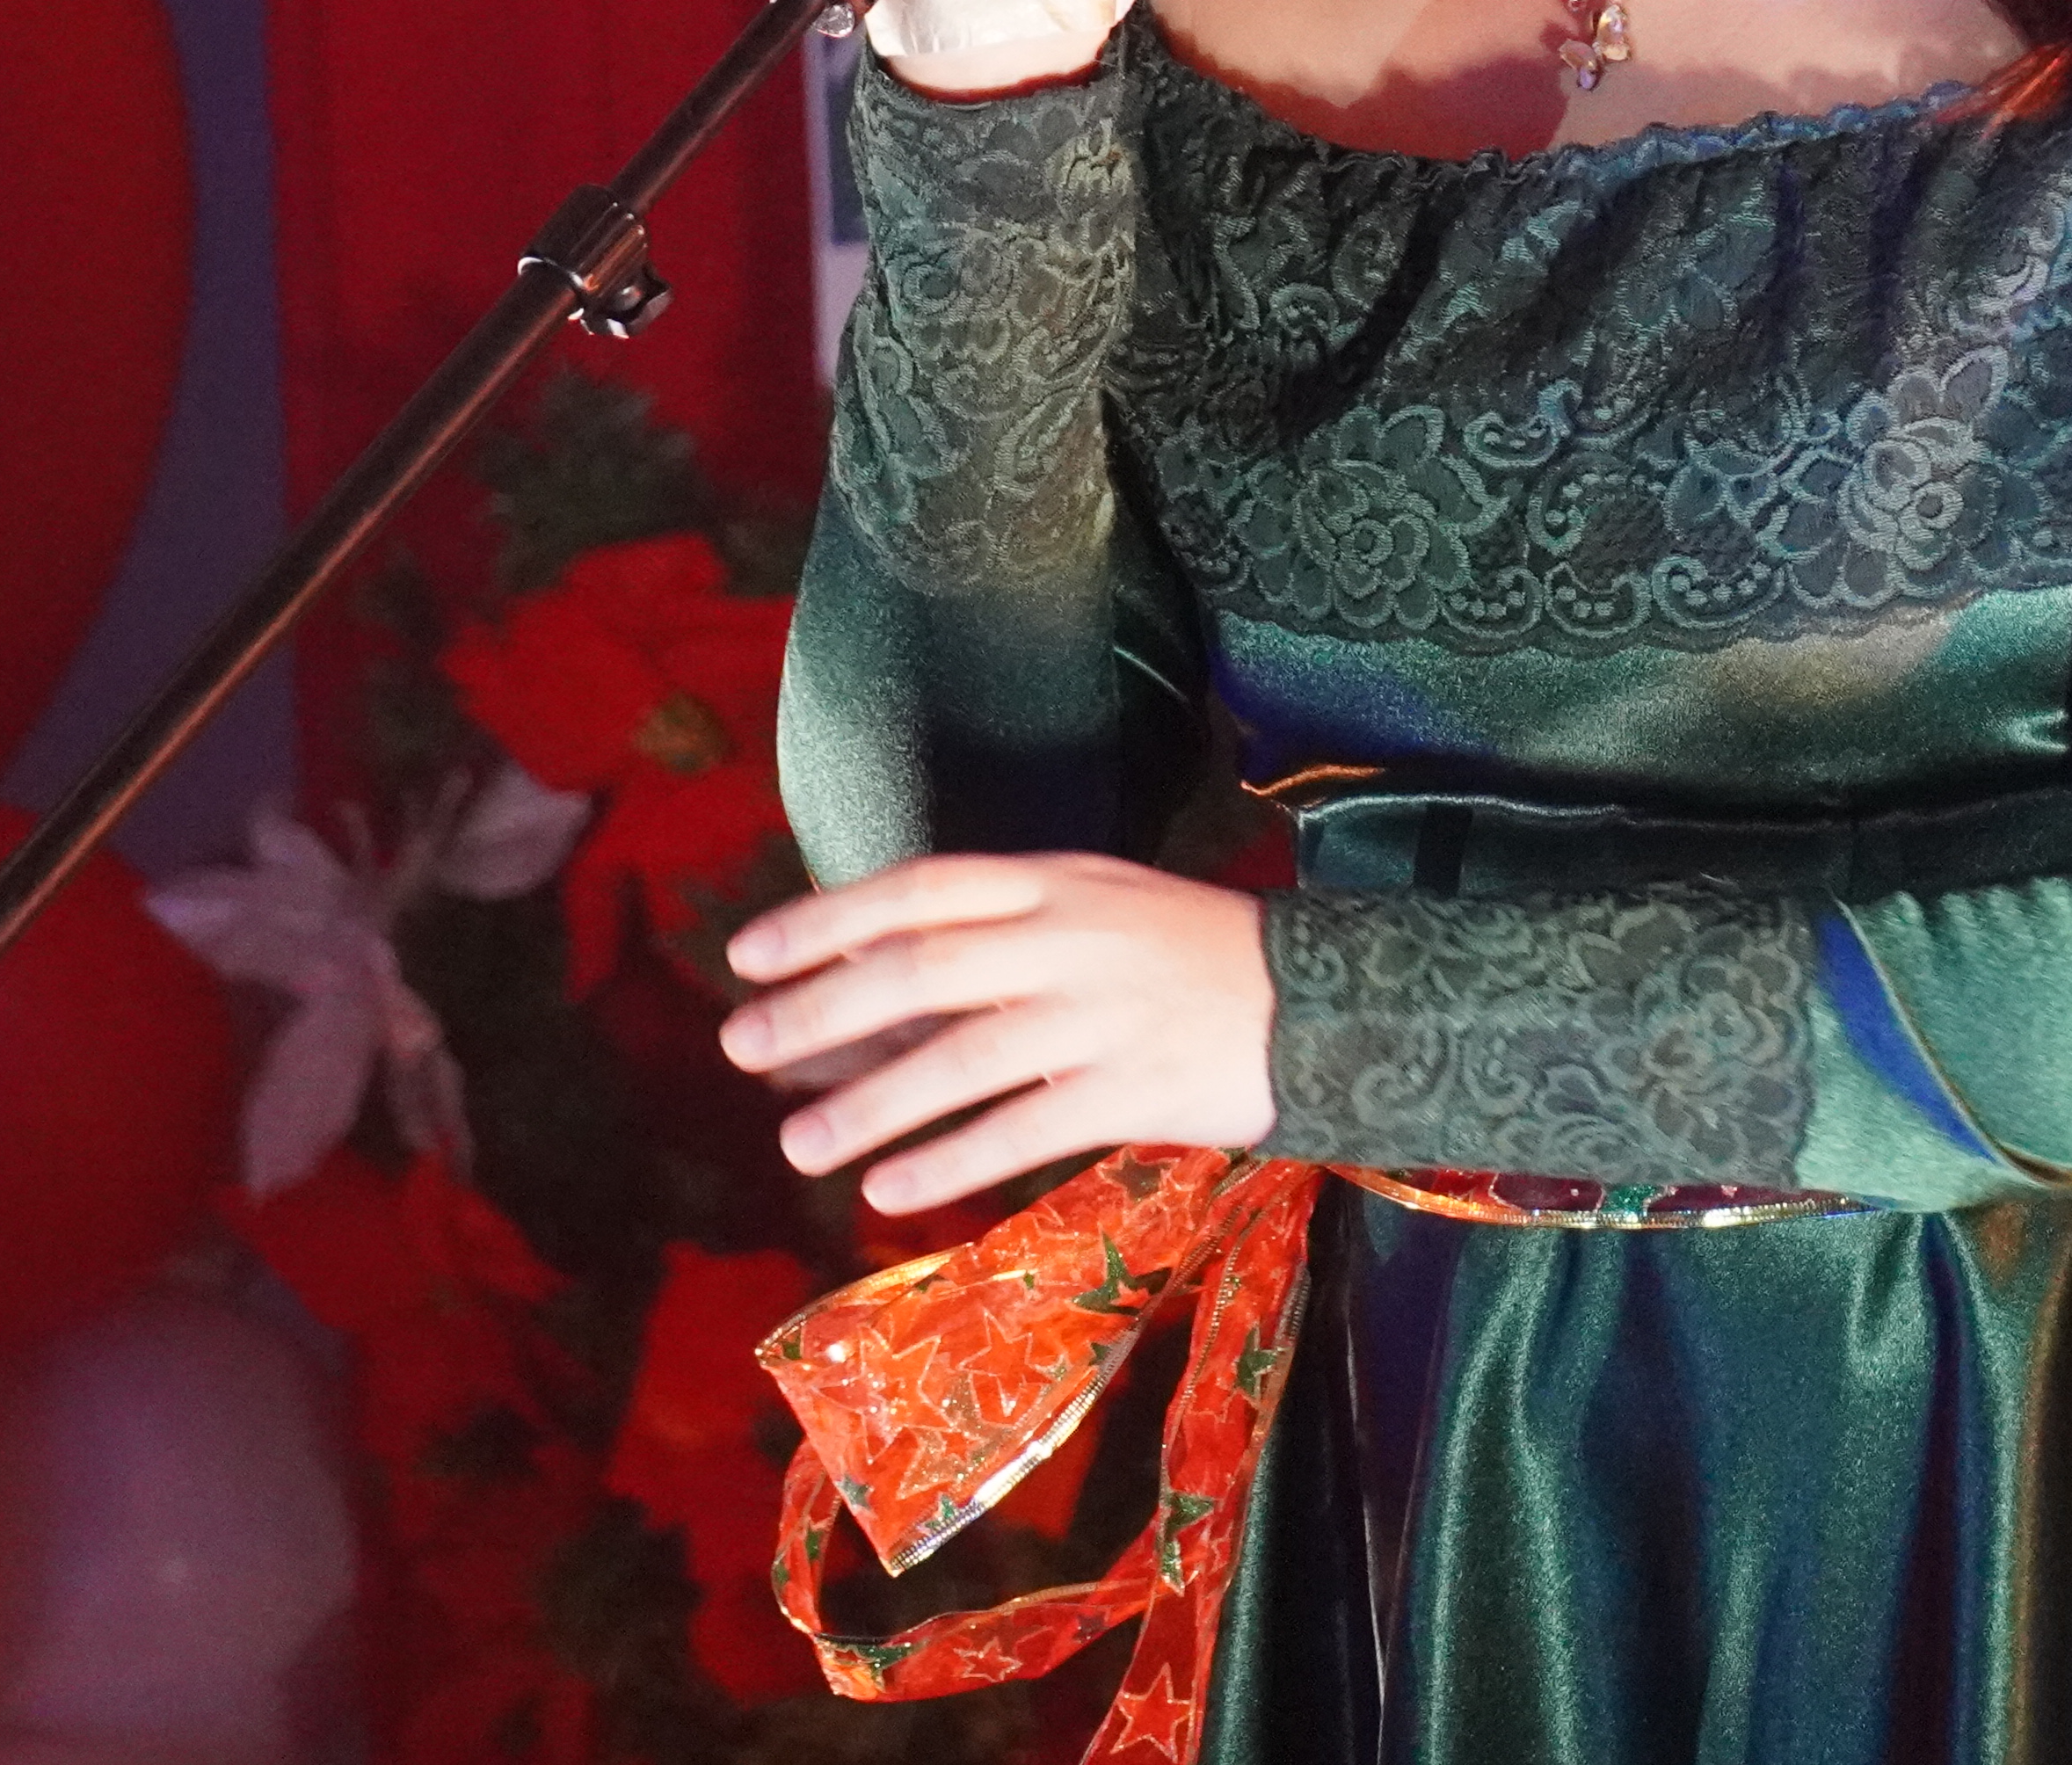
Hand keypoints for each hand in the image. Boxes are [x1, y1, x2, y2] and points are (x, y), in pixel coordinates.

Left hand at [716, 852, 1275, 1211]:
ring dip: (867, 1105)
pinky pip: (1022, 1130)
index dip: (825, 920)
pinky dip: (949, 1160)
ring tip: (796, 1146)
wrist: (1328, 1000)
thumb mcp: (1093, 910)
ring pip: (960, 1057)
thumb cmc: (1188, 956)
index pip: (918, 888)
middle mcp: (1070, 937)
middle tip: (743, 1048)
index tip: (747, 956)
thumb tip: (855, 985)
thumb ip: (990, 938)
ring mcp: (1103, 1014)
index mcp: (1054, 880)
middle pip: (922, 969)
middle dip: (820, 1011)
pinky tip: (889, 1190)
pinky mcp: (1135, 1090)